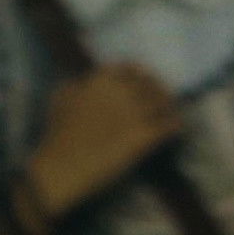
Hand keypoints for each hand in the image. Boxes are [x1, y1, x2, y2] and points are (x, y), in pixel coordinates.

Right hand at [20, 63, 184, 224]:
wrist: (62, 167)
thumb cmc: (57, 135)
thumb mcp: (60, 100)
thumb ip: (76, 86)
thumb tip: (83, 80)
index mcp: (101, 80)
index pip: (131, 67)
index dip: (140, 73)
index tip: (144, 81)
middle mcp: (122, 92)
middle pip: (152, 82)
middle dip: (158, 88)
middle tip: (162, 98)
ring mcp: (135, 113)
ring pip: (164, 101)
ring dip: (169, 105)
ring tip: (172, 111)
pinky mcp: (144, 137)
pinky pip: (169, 125)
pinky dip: (175, 124)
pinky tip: (176, 128)